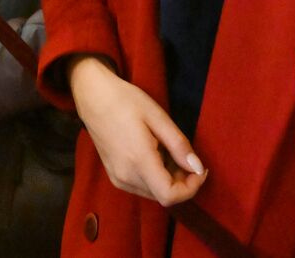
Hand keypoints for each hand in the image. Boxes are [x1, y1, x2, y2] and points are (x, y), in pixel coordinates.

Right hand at [68, 55, 206, 206]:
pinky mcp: (115, 176)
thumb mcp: (158, 117)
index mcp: (139, 161)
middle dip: (183, 181)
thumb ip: (179, 145)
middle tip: (187, 155)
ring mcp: (118, 179)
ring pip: (154, 193)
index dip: (191, 188)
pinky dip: (156, 177)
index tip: (201, 169)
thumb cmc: (126, 101)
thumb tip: (197, 167)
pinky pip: (142, 186)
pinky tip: (157, 154)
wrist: (94, 98)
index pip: (170, 196)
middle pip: (164, 196)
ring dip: (170, 179)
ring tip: (170, 150)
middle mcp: (126, 177)